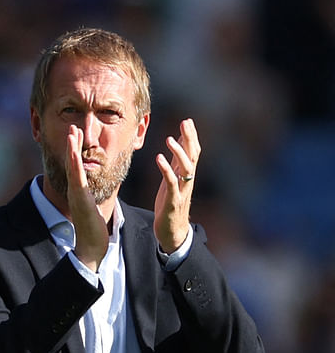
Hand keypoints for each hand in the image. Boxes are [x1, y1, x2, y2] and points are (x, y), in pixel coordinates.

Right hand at [66, 125, 107, 271]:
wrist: (91, 246)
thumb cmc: (94, 229)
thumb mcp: (93, 208)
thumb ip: (91, 197)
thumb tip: (92, 190)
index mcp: (79, 190)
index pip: (76, 166)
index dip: (75, 149)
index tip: (77, 134)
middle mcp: (75, 190)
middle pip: (72, 162)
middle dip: (72, 144)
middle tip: (72, 127)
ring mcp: (76, 195)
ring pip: (72, 168)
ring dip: (71, 149)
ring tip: (72, 133)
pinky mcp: (80, 200)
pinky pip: (77, 180)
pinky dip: (75, 166)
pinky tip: (74, 154)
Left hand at [154, 118, 199, 252]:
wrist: (172, 232)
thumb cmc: (171, 204)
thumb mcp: (173, 180)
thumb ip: (175, 163)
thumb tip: (177, 143)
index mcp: (186, 175)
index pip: (193, 152)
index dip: (191, 136)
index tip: (187, 121)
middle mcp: (187, 181)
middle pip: (193, 156)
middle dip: (190, 138)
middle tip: (185, 123)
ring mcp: (182, 191)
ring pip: (186, 168)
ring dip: (179, 152)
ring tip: (170, 138)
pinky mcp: (173, 201)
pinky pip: (172, 184)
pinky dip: (167, 170)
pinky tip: (159, 158)